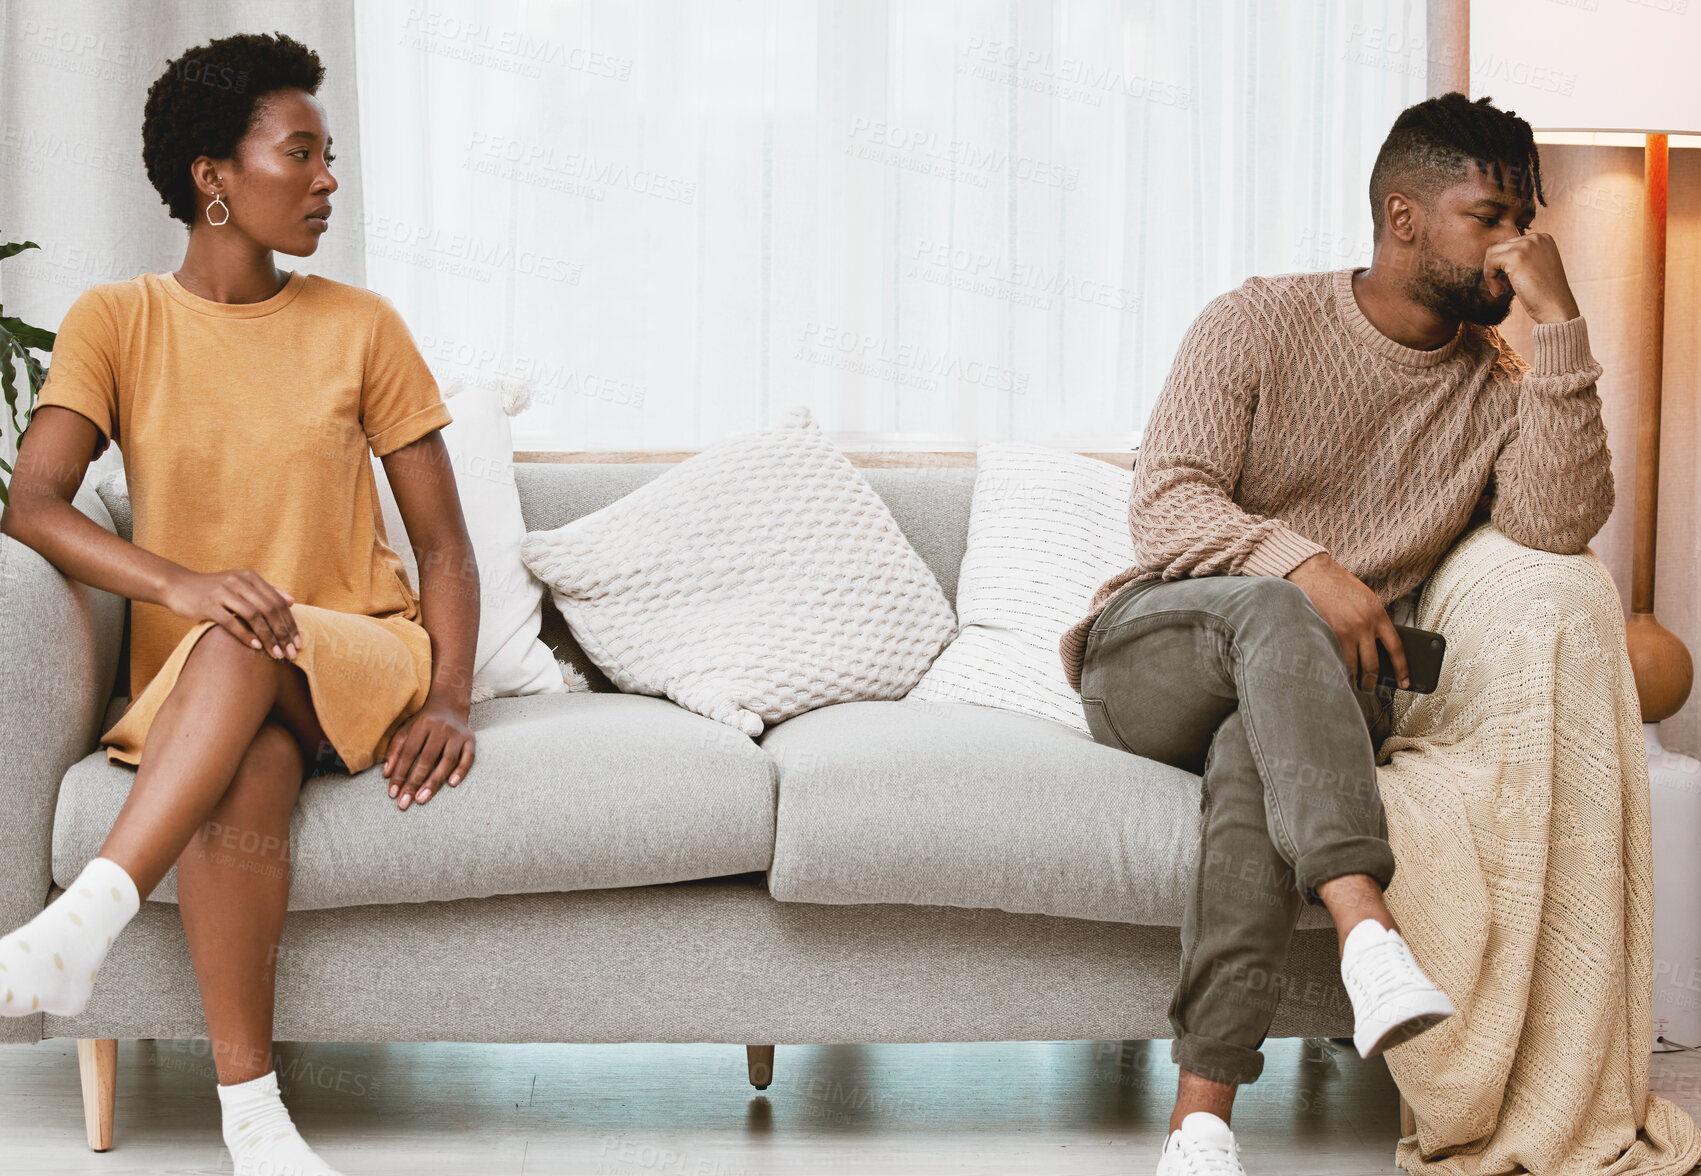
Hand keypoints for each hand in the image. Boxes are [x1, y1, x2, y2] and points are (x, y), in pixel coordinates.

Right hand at [164, 569, 298, 659]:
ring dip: (267, 637)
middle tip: (290, 652)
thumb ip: (265, 591)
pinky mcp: (208, 604)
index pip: (278, 602)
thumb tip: (291, 601)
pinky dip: (246, 635)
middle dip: (283, 633)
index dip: (290, 623)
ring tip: (275, 654)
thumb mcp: (240, 584)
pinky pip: (231, 622)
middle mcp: (239, 582)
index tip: (298, 642)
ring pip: (253, 616)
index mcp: (251, 577)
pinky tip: (256, 647)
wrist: (177, 586)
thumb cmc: (213, 589)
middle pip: (269, 610)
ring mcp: (223, 592)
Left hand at [382, 697, 474, 809]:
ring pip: (447, 760)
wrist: (449, 705)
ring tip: (422, 799)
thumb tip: (386, 775)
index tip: (393, 793)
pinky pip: (468, 757)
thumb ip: (395, 750)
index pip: (409, 753)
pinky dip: (461, 771)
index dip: (400, 773)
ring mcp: (457, 734)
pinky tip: (451, 783)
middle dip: (414, 782)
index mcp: (422, 725)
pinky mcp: (470, 739)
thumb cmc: (423, 723)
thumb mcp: (405, 730)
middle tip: (406, 802)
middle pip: (427, 759)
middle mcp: (441, 728)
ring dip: (434, 781)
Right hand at [1285, 552, 1408, 691]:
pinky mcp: (1327, 634)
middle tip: (1370, 686)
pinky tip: (1335, 671)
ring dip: (1352, 677)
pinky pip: (1335, 659)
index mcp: (1378, 615)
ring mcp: (1344, 632)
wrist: (1315, 574)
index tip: (1405, 681)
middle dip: (1372, 681)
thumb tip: (1380, 646)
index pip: (1396, 648)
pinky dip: (1336, 667)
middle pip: (1373, 665)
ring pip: (1352, 666)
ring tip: (1350, 682)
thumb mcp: (1367, 599)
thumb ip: (1375, 621)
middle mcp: (1364, 625)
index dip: (1402, 669)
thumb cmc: (1339, 585)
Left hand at [1483, 231, 1579, 323]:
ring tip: (1500, 290)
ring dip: (1491, 273)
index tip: (1509, 281)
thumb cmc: (1545, 293)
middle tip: (1503, 287)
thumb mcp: (1536, 267)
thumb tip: (1495, 256)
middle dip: (1497, 268)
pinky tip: (1499, 291)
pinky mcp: (1515, 256)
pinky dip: (1489, 278)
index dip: (1504, 264)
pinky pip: (1490, 262)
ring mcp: (1526, 245)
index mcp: (1543, 238)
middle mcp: (1536, 238)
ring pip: (1492, 253)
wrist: (1556, 306)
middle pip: (1500, 247)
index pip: (1511, 244)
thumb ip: (1522, 257)